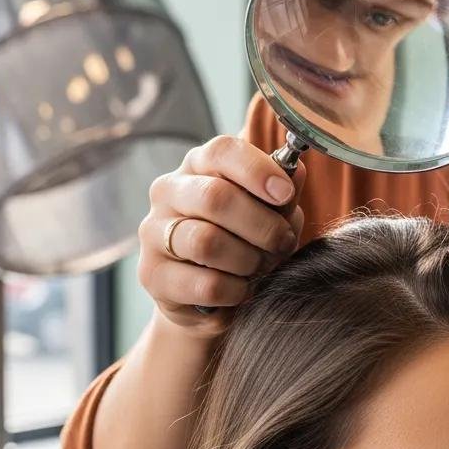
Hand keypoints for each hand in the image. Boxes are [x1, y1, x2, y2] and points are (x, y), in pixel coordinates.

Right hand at [137, 135, 305, 337]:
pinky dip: (235, 290)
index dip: (257, 170)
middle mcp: (169, 191)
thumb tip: (296, 171)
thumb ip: (283, 194)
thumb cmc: (244, 240)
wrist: (210, 296)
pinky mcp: (152, 275)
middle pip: (215, 198)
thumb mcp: (270, 213)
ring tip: (260, 267)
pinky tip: (241, 288)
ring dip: (248, 259)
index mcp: (199, 164)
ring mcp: (153, 232)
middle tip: (282, 243)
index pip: (222, 151)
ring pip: (207, 242)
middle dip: (262, 225)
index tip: (285, 194)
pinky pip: (205, 284)